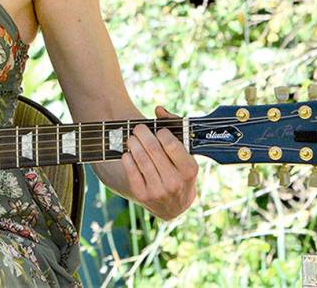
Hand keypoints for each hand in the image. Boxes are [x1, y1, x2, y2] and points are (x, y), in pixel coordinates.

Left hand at [120, 106, 198, 220]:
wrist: (174, 206)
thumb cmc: (180, 172)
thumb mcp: (185, 154)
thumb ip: (175, 128)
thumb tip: (158, 109)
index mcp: (189, 170)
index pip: (171, 145)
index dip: (162, 133)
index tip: (158, 131)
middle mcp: (175, 182)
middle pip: (153, 149)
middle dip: (142, 133)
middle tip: (138, 128)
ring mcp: (158, 190)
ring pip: (140, 158)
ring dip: (133, 143)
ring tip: (132, 137)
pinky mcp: (142, 195)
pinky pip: (131, 171)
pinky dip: (127, 158)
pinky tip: (128, 152)